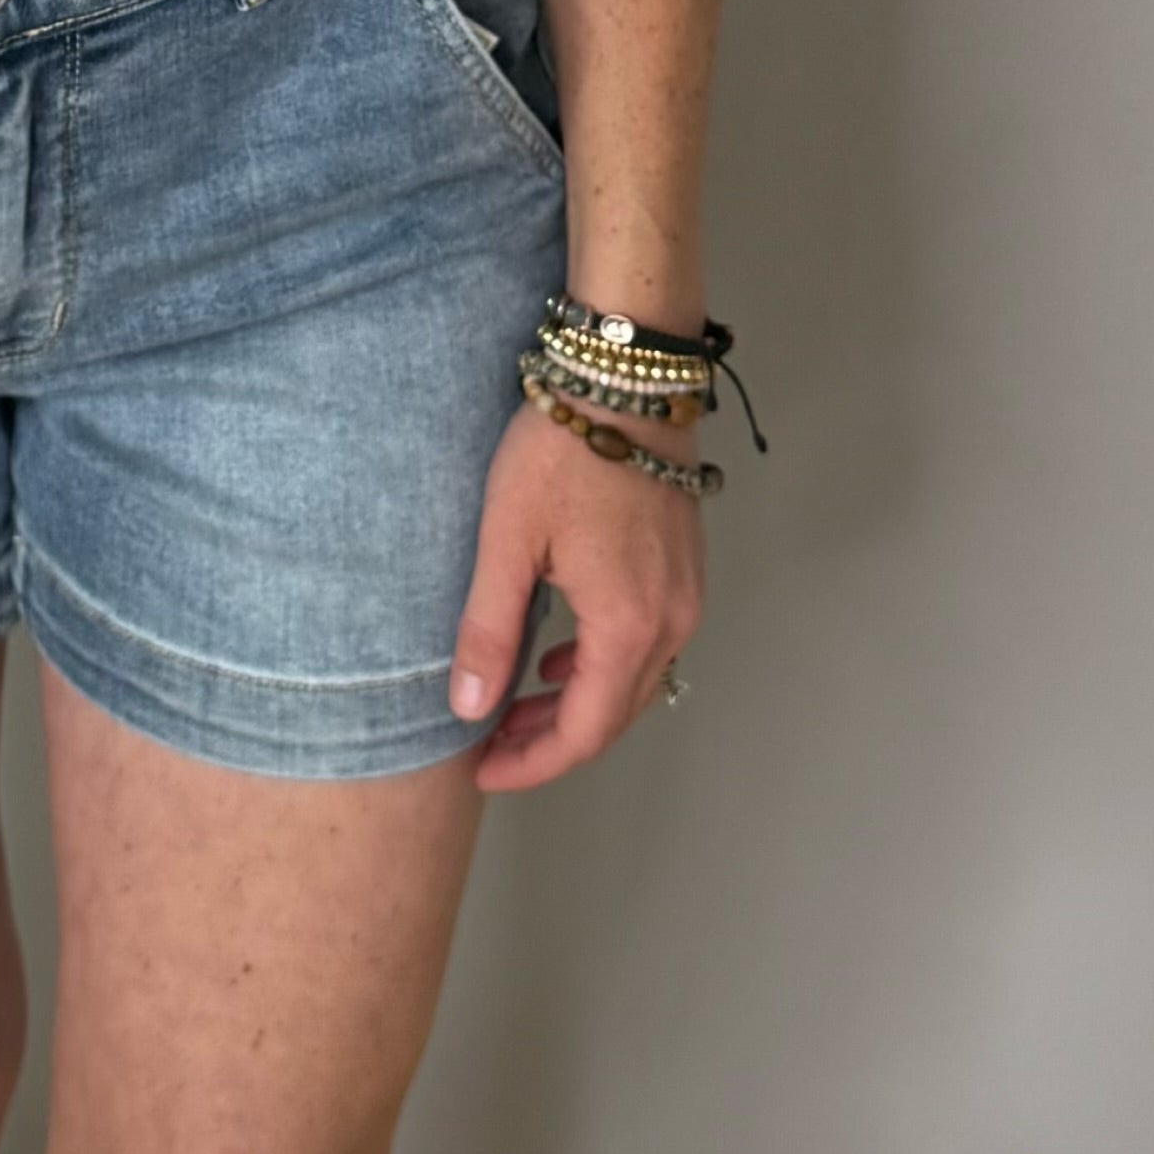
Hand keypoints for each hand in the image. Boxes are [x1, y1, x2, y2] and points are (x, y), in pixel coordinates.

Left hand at [445, 394, 708, 787]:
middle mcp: (671, 622)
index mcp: (627, 626)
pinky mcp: (685, 571)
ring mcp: (686, 596)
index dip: (533, 764)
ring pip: (633, 682)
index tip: (484, 771)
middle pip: (614, 716)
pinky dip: (601, 666)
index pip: (584, 732)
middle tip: (489, 746)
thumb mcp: (506, 542)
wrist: (626, 382)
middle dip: (551, 741)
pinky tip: (559, 657)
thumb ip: (488, 630)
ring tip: (515, 709)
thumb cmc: (562, 452)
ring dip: (576, 705)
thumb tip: (467, 709)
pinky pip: (647, 644)